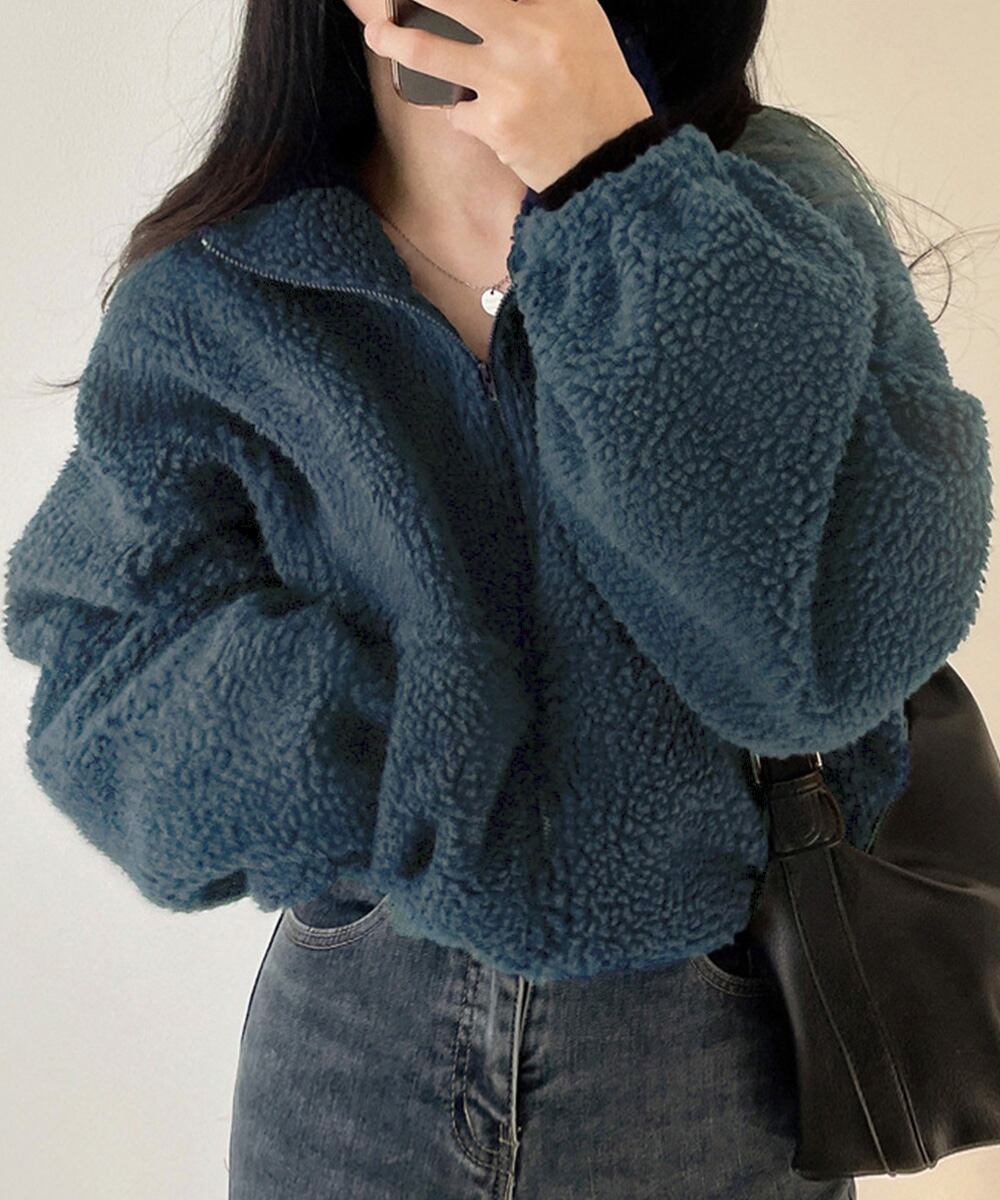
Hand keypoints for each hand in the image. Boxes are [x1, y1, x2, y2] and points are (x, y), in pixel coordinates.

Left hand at [362, 0, 655, 192]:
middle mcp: (526, 37)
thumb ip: (538, 1)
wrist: (609, 159)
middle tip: (384, 4)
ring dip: (398, 43)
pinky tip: (471, 110)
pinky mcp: (494, 125)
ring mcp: (506, 83)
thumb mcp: (582, 22)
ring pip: (432, 54)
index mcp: (555, 5)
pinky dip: (456, 108)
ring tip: (378, 35)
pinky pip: (455, 109)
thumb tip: (486, 2)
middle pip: (450, 2)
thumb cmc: (596, 86)